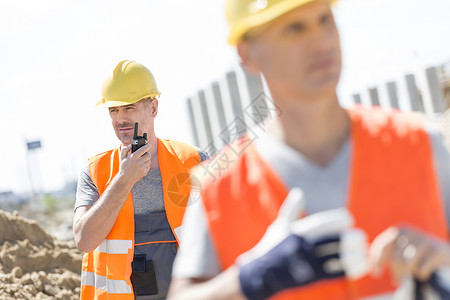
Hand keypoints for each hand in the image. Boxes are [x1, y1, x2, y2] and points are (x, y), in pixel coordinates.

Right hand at [118, 143, 151, 185]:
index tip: (149, 144)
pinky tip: (141, 166)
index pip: (143, 149)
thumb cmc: (123, 167)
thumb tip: (130, 145)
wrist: (125, 179)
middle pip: (148, 155)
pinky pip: (148, 166)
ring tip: (141, 161)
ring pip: (149, 161)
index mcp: (133, 157)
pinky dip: (146, 165)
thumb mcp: (122, 158)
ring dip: (146, 160)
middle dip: (147, 153)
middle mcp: (138, 162)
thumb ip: (125, 150)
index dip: (147, 146)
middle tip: (144, 154)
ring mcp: (142, 168)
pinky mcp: (144, 172)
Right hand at [237, 189, 368, 299]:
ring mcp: (308, 264)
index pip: (321, 224)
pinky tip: (362, 265)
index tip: (349, 219)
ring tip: (365, 251)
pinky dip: (351, 270)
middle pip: (332, 242)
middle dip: (349, 239)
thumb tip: (299, 192)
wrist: (261, 274)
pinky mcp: (312, 277)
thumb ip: (292, 210)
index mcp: (297, 232)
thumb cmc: (272, 247)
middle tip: (361, 236)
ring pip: (336, 259)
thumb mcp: (279, 226)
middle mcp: (304, 247)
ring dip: (354, 255)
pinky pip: (335, 274)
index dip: (337, 220)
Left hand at [369, 226, 449, 281]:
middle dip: (394, 272)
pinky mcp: (438, 252)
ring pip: (407, 265)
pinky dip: (421, 275)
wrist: (446, 253)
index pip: (382, 246)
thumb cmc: (418, 253)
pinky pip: (421, 270)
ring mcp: (426, 241)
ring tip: (409, 276)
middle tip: (395, 279)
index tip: (375, 273)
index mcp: (400, 229)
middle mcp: (412, 232)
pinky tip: (423, 272)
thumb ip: (385, 251)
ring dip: (407, 274)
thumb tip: (366, 258)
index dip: (376, 260)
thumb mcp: (401, 248)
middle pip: (394, 259)